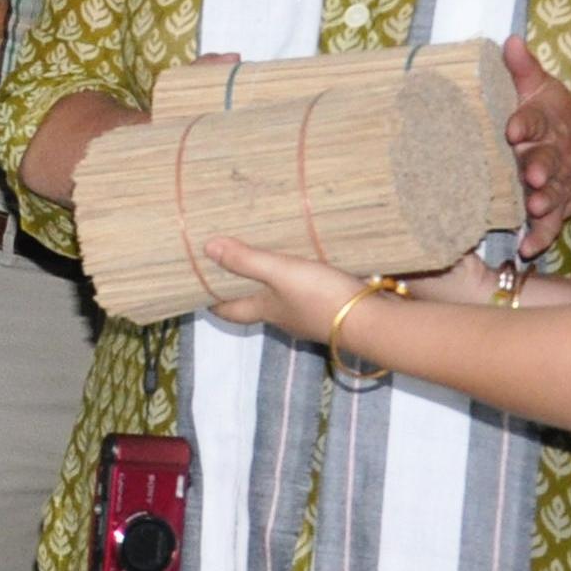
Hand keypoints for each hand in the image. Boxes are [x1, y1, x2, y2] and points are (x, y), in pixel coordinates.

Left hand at [198, 237, 367, 344]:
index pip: (229, 310)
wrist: (374, 322)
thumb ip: (246, 260)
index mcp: (266, 311)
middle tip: (229, 261)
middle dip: (242, 286)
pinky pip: (310, 293)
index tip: (196, 286)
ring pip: (283, 298)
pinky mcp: (335, 308)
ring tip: (265, 254)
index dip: (211, 301)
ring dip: (273, 282)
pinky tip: (308, 263)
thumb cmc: (321, 298)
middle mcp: (284, 317)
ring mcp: (311, 316)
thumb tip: (206, 248)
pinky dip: (302, 280)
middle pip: (255, 304)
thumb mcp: (281, 273)